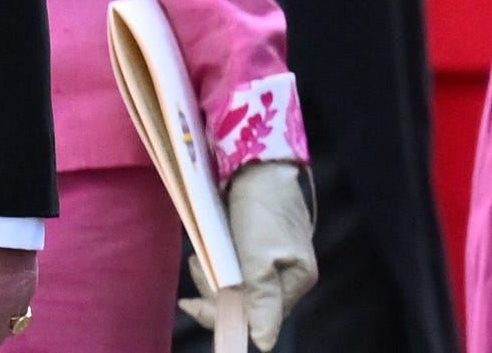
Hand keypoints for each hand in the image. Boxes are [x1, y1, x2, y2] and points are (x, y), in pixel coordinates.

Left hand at [179, 161, 316, 348]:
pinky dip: (217, 260)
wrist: (254, 158)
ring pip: (236, 283)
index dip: (225, 313)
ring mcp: (272, 255)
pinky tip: (206, 250)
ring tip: (200, 254)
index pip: (259, 317)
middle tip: (198, 266)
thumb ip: (261, 301)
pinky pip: (232, 264)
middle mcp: (288, 271)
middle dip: (216, 290)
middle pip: (246, 301)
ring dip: (213, 273)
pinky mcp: (255, 240)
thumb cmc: (260, 207)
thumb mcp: (259, 258)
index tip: (194, 303)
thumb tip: (266, 344)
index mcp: (298, 279)